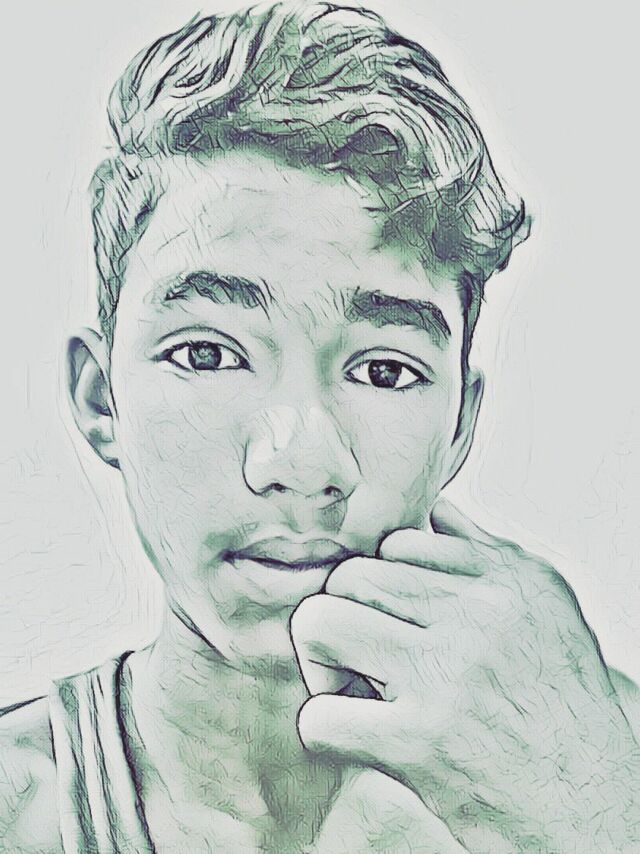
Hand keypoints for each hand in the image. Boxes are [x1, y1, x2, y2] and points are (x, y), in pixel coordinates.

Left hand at [291, 500, 639, 851]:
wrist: (589, 806)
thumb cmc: (563, 711)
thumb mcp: (544, 609)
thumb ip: (486, 555)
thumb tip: (435, 510)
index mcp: (505, 581)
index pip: (397, 543)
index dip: (381, 581)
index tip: (392, 619)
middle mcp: (476, 617)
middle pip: (351, 575)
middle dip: (342, 613)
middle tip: (361, 656)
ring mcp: (446, 676)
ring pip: (321, 622)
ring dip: (321, 659)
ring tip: (349, 686)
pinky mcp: (421, 742)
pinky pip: (322, 716)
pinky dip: (324, 729)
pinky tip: (357, 737)